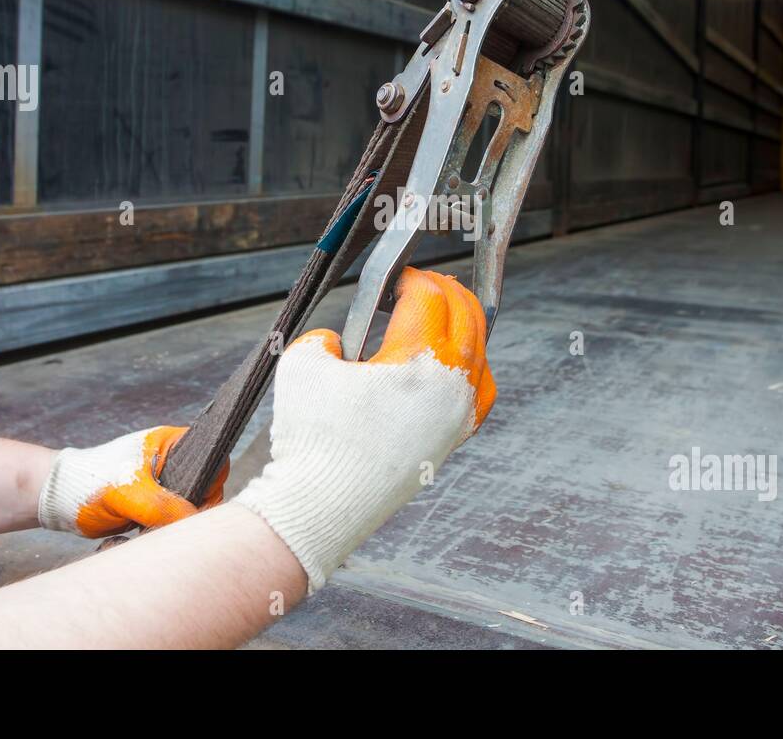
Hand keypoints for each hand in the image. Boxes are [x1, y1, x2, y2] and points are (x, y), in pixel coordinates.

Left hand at [38, 426, 227, 537]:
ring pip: (188, 513)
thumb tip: (194, 522)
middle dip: (185, 514)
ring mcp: (164, 487)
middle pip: (205, 493)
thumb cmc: (91, 482)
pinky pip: (170, 525)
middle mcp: (174, 463)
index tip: (190, 506)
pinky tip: (136, 533)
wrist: (59, 500)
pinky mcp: (154, 507)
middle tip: (161, 521)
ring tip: (142, 527)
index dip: (210, 487)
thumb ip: (165, 506)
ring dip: (170, 527)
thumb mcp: (130, 492)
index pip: (216, 465)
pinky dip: (158, 534)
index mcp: (174, 443)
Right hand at [233, 267, 495, 591]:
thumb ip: (323, 338)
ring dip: (462, 322)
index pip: (430, 296)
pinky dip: (473, 365)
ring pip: (479, 349)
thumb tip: (338, 342)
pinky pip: (481, 389)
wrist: (323, 505)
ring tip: (439, 314)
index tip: (393, 277)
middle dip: (443, 290)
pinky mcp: (454, 439)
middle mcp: (451, 383)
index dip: (410, 278)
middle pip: (465, 314)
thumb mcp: (302, 363)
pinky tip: (453, 362)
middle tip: (419, 285)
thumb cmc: (314, 439)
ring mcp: (458, 413)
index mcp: (420, 358)